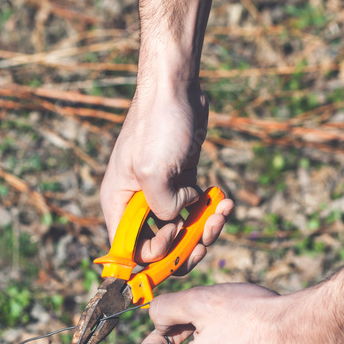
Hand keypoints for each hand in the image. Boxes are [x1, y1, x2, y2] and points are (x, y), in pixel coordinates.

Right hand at [101, 85, 232, 269]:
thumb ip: (163, 208)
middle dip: (185, 249)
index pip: (130, 251)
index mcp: (119, 204)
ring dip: (205, 230)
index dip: (155, 254)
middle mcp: (137, 203)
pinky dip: (212, 212)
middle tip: (205, 235)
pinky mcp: (182, 183)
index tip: (175, 232)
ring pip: (182, 233)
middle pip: (159, 248)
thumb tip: (179, 220)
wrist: (176, 89)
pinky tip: (224, 200)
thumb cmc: (158, 126)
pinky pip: (196, 212)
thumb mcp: (155, 173)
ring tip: (221, 212)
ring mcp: (161, 194)